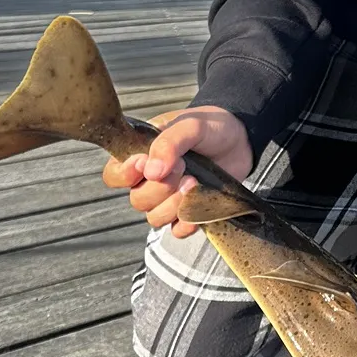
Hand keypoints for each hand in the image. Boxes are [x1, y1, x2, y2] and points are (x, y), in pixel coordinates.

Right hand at [101, 106, 251, 237]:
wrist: (242, 139)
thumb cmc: (212, 126)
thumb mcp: (190, 125)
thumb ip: (169, 143)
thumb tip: (150, 172)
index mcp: (141, 154)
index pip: (114, 175)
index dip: (126, 175)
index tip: (145, 162)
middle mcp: (151, 179)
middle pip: (137, 200)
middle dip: (160, 188)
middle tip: (183, 168)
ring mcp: (169, 198)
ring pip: (154, 218)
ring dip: (174, 205)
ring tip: (194, 183)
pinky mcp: (188, 212)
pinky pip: (177, 230)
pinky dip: (187, 223)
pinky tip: (199, 207)